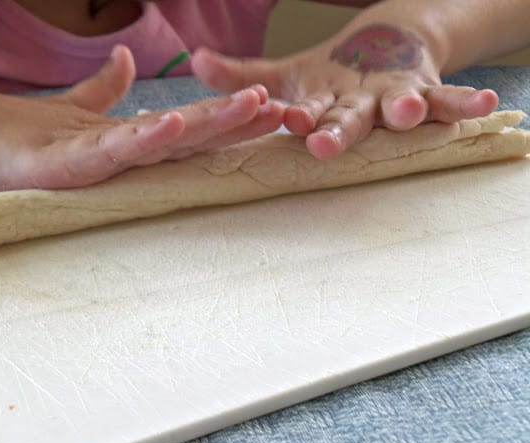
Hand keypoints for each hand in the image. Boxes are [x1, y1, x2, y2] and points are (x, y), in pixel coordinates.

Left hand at [0, 46, 282, 192]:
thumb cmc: (28, 135)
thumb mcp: (79, 105)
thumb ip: (106, 87)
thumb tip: (125, 58)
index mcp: (133, 138)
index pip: (192, 124)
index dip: (229, 115)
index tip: (267, 103)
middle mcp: (128, 152)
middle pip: (193, 134)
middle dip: (238, 123)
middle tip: (284, 113)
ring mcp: (106, 159)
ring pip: (169, 143)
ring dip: (212, 126)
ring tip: (255, 109)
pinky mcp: (76, 163)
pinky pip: (119, 150)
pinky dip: (149, 139)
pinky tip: (176, 122)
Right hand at [191, 24, 497, 159]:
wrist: (379, 60)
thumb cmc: (327, 78)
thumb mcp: (282, 75)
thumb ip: (238, 75)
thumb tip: (194, 60)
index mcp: (318, 107)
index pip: (303, 115)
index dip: (299, 119)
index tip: (292, 123)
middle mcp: (354, 111)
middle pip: (345, 122)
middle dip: (337, 133)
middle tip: (326, 144)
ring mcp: (390, 102)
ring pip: (394, 111)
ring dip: (402, 114)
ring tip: (406, 112)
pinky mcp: (424, 92)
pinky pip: (446, 99)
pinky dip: (463, 103)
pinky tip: (485, 102)